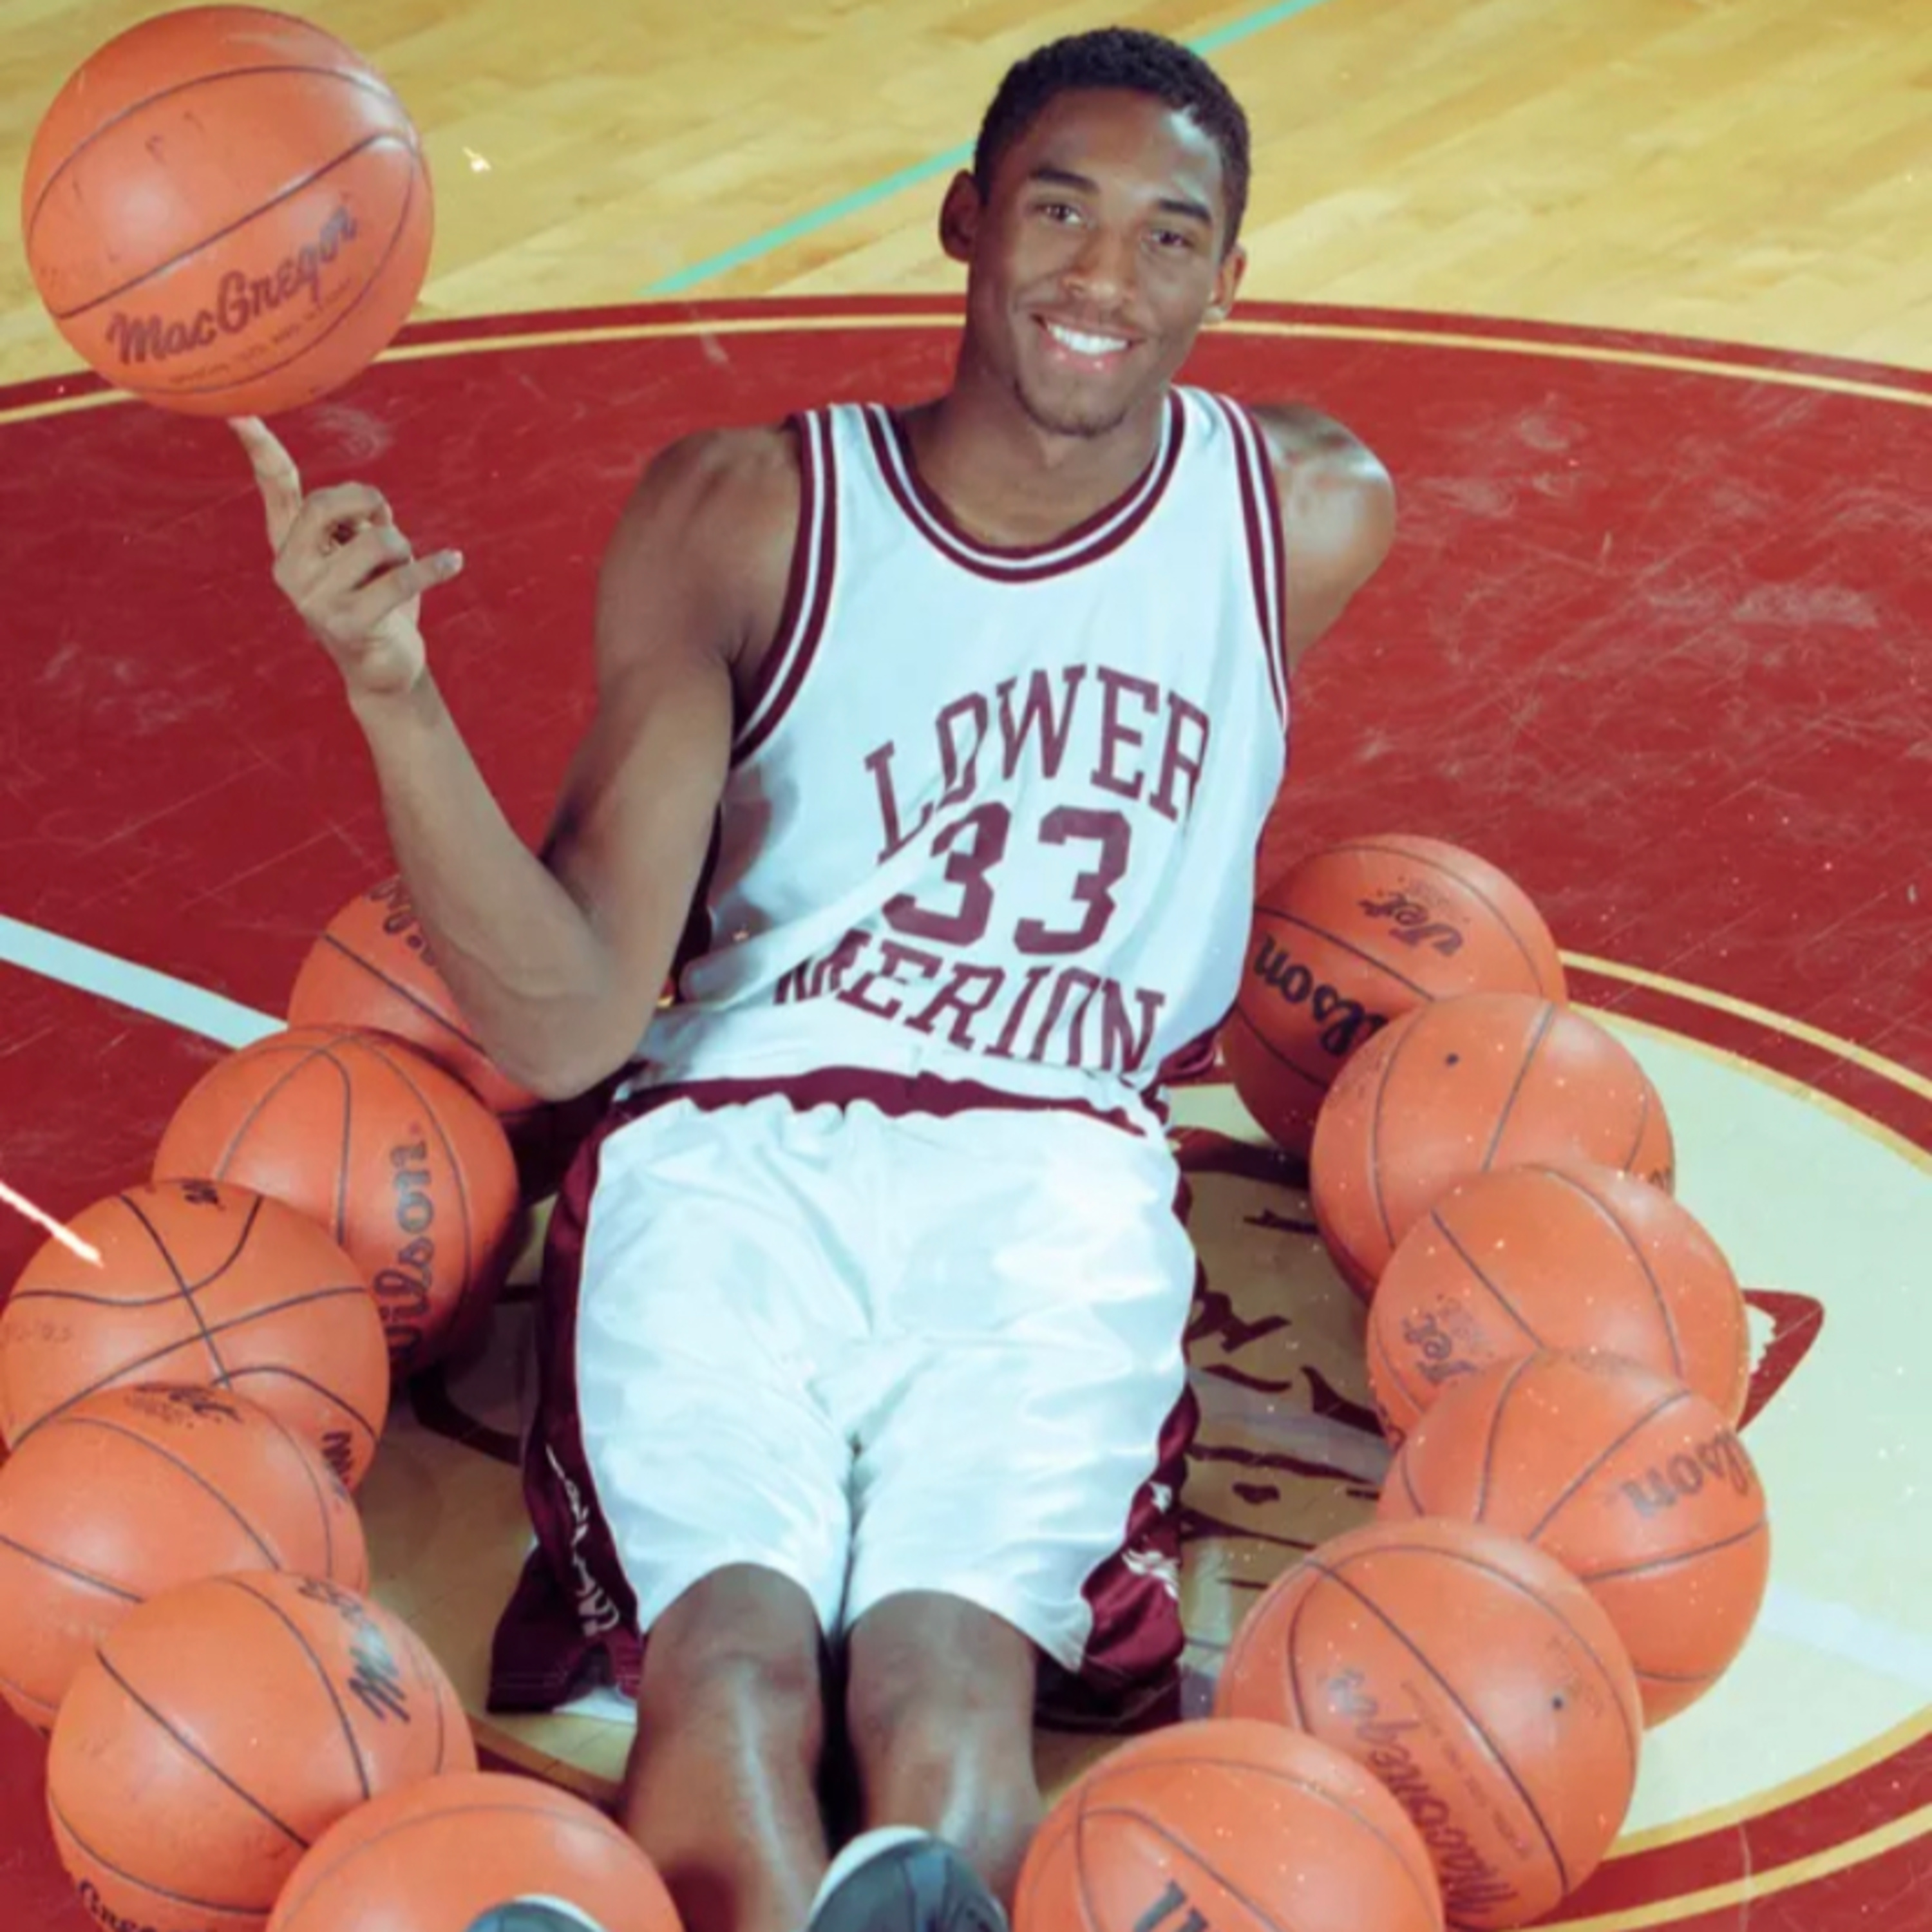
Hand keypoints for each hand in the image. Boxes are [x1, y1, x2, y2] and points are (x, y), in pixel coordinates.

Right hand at [232, 415, 463, 703]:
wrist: (383, 669)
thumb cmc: (376, 600)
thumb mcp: (362, 552)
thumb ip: (357, 520)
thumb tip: (371, 504)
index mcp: (288, 545)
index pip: (275, 490)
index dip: (261, 451)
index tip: (241, 413)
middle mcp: (290, 570)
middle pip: (328, 504)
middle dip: (370, 504)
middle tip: (386, 522)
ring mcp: (314, 600)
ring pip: (375, 542)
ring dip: (403, 550)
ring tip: (401, 570)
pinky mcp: (348, 625)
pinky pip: (401, 580)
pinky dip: (434, 568)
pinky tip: (454, 562)